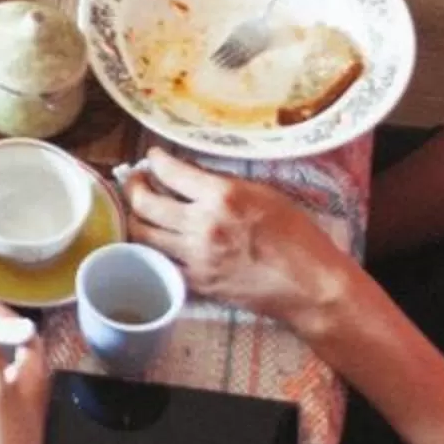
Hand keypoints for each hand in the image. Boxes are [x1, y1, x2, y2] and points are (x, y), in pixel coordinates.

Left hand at [120, 148, 348, 326]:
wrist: (310, 286)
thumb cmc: (298, 236)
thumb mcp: (264, 194)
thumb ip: (223, 183)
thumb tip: (189, 173)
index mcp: (222, 196)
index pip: (170, 171)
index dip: (154, 160)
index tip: (153, 157)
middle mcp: (203, 225)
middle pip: (144, 203)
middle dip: (134, 186)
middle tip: (136, 179)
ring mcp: (196, 256)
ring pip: (143, 234)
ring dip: (136, 218)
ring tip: (141, 209)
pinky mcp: (197, 282)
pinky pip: (159, 263)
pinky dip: (152, 249)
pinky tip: (157, 241)